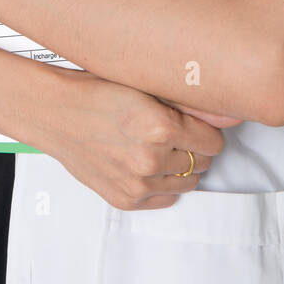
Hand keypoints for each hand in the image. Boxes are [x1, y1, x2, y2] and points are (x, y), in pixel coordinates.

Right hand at [35, 69, 234, 210]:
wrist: (54, 112)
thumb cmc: (95, 90)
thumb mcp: (144, 84)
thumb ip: (187, 102)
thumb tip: (229, 114)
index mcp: (161, 126)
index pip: (214, 142)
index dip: (204, 129)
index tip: (192, 122)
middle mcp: (151, 159)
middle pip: (202, 162)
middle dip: (193, 147)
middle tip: (170, 132)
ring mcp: (138, 184)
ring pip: (187, 182)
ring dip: (178, 166)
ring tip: (154, 146)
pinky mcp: (126, 199)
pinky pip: (166, 199)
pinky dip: (161, 183)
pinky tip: (143, 162)